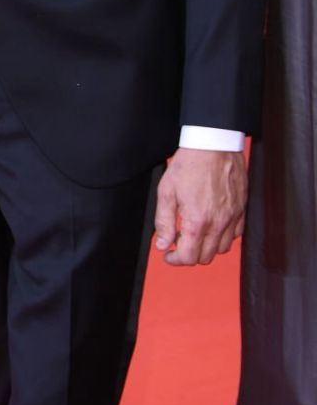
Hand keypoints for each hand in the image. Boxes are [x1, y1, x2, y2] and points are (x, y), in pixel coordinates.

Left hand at [153, 147, 246, 265]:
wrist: (214, 144)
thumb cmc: (189, 165)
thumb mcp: (167, 192)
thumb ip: (164, 222)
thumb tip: (162, 245)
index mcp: (198, 221)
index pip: (189, 257)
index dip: (175, 260)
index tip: (168, 254)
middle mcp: (218, 222)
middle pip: (205, 257)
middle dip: (189, 255)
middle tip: (178, 243)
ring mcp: (233, 216)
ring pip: (222, 248)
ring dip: (206, 247)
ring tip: (195, 234)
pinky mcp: (242, 208)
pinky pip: (236, 234)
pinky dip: (223, 236)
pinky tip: (212, 226)